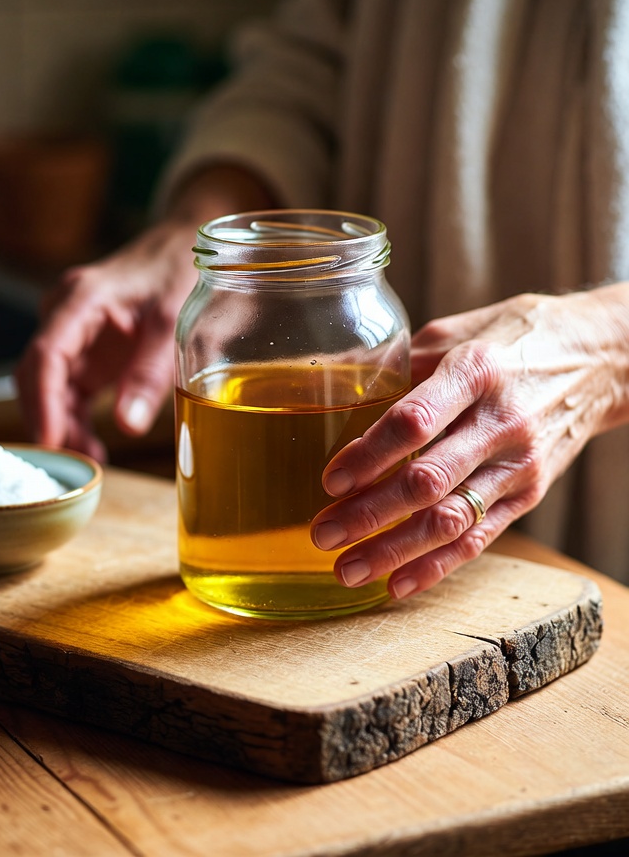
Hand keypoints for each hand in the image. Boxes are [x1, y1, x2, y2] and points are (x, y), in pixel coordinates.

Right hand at [15, 164, 276, 460]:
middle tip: (76, 464)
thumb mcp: (174, 323)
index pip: (46, 355)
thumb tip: (127, 426)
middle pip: (36, 376)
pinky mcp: (81, 351)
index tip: (49, 441)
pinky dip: (73, 420)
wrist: (181, 246)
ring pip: (47, 388)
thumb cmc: (179, 273)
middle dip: (50, 422)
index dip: (42, 402)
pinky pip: (65, 391)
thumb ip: (151, 373)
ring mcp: (69, 333)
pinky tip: (92, 446)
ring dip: (62, 426)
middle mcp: (64, 314)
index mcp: (81, 299)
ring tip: (92, 460)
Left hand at [309, 286, 628, 598]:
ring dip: (394, 552)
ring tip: (347, 570)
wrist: (598, 360)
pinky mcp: (529, 495)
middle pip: (427, 481)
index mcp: (473, 373)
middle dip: (369, 514)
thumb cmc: (507, 340)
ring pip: (450, 520)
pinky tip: (395, 585)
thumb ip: (394, 363)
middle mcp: (499, 423)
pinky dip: (436, 567)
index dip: (368, 455)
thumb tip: (325, 380)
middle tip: (322, 534)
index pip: (413, 421)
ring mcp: (519, 465)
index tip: (330, 481)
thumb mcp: (451, 334)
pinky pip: (479, 539)